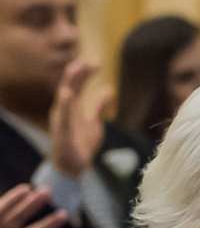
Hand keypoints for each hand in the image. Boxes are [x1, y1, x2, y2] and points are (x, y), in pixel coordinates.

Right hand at [48, 58, 112, 178]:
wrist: (73, 167)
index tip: (95, 62)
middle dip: (78, 73)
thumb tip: (108, 89)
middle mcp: (65, 110)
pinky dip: (64, 105)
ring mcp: (62, 120)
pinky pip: (63, 117)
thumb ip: (98, 105)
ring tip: (75, 68)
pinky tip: (68, 94)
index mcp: (71, 107)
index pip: (77, 85)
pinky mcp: (62, 132)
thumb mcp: (94, 121)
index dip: (84, 73)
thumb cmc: (81, 143)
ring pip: (64, 97)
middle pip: (70, 86)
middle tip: (89, 60)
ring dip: (70, 82)